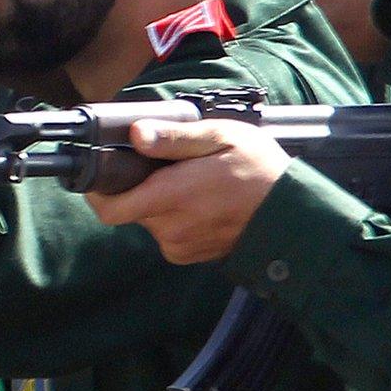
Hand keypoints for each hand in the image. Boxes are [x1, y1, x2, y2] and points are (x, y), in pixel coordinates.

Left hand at [86, 118, 292, 264]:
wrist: (293, 213)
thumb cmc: (259, 169)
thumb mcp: (220, 137)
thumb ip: (174, 137)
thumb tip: (136, 134)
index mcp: (171, 197)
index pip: (110, 208)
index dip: (98, 191)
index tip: (101, 173)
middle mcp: (170, 228)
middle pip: (129, 208)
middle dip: (138, 187)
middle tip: (165, 166)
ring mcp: (180, 245)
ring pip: (149, 220)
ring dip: (159, 202)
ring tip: (191, 182)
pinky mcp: (191, 255)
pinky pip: (167, 233)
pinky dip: (174, 217)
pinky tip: (200, 201)